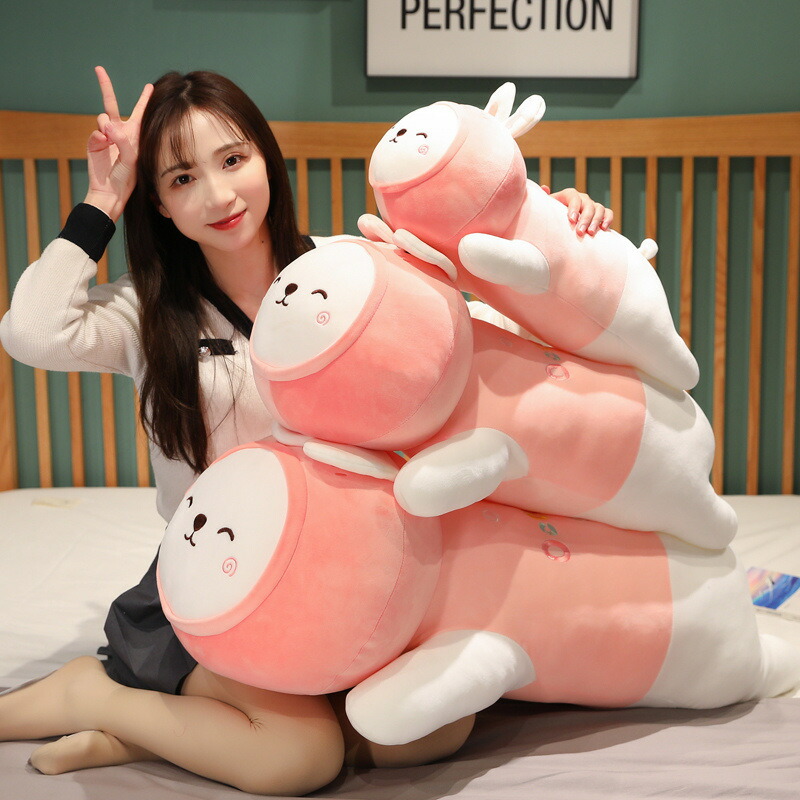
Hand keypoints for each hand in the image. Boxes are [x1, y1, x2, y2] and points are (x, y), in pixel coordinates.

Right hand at [84, 66, 152, 221]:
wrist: (110, 192)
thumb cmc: (127, 179)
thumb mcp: (132, 159)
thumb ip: (123, 141)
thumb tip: (107, 126)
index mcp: (134, 136)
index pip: (140, 114)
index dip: (144, 99)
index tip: (150, 86)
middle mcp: (119, 133)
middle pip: (112, 104)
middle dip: (105, 86)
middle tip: (98, 68)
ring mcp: (105, 137)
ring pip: (103, 118)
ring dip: (107, 125)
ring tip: (111, 140)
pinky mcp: (94, 143)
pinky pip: (95, 133)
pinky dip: (99, 139)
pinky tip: (104, 148)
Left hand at [541, 186, 612, 237]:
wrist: (559, 224)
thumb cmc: (550, 216)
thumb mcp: (545, 208)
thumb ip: (545, 199)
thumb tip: (544, 188)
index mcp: (568, 195)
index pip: (574, 196)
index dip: (574, 207)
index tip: (571, 220)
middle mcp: (582, 199)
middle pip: (588, 205)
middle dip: (585, 218)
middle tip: (580, 232)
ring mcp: (592, 205)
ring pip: (599, 209)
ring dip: (596, 221)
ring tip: (590, 233)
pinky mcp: (600, 214)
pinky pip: (608, 213)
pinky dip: (608, 219)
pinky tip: (604, 229)